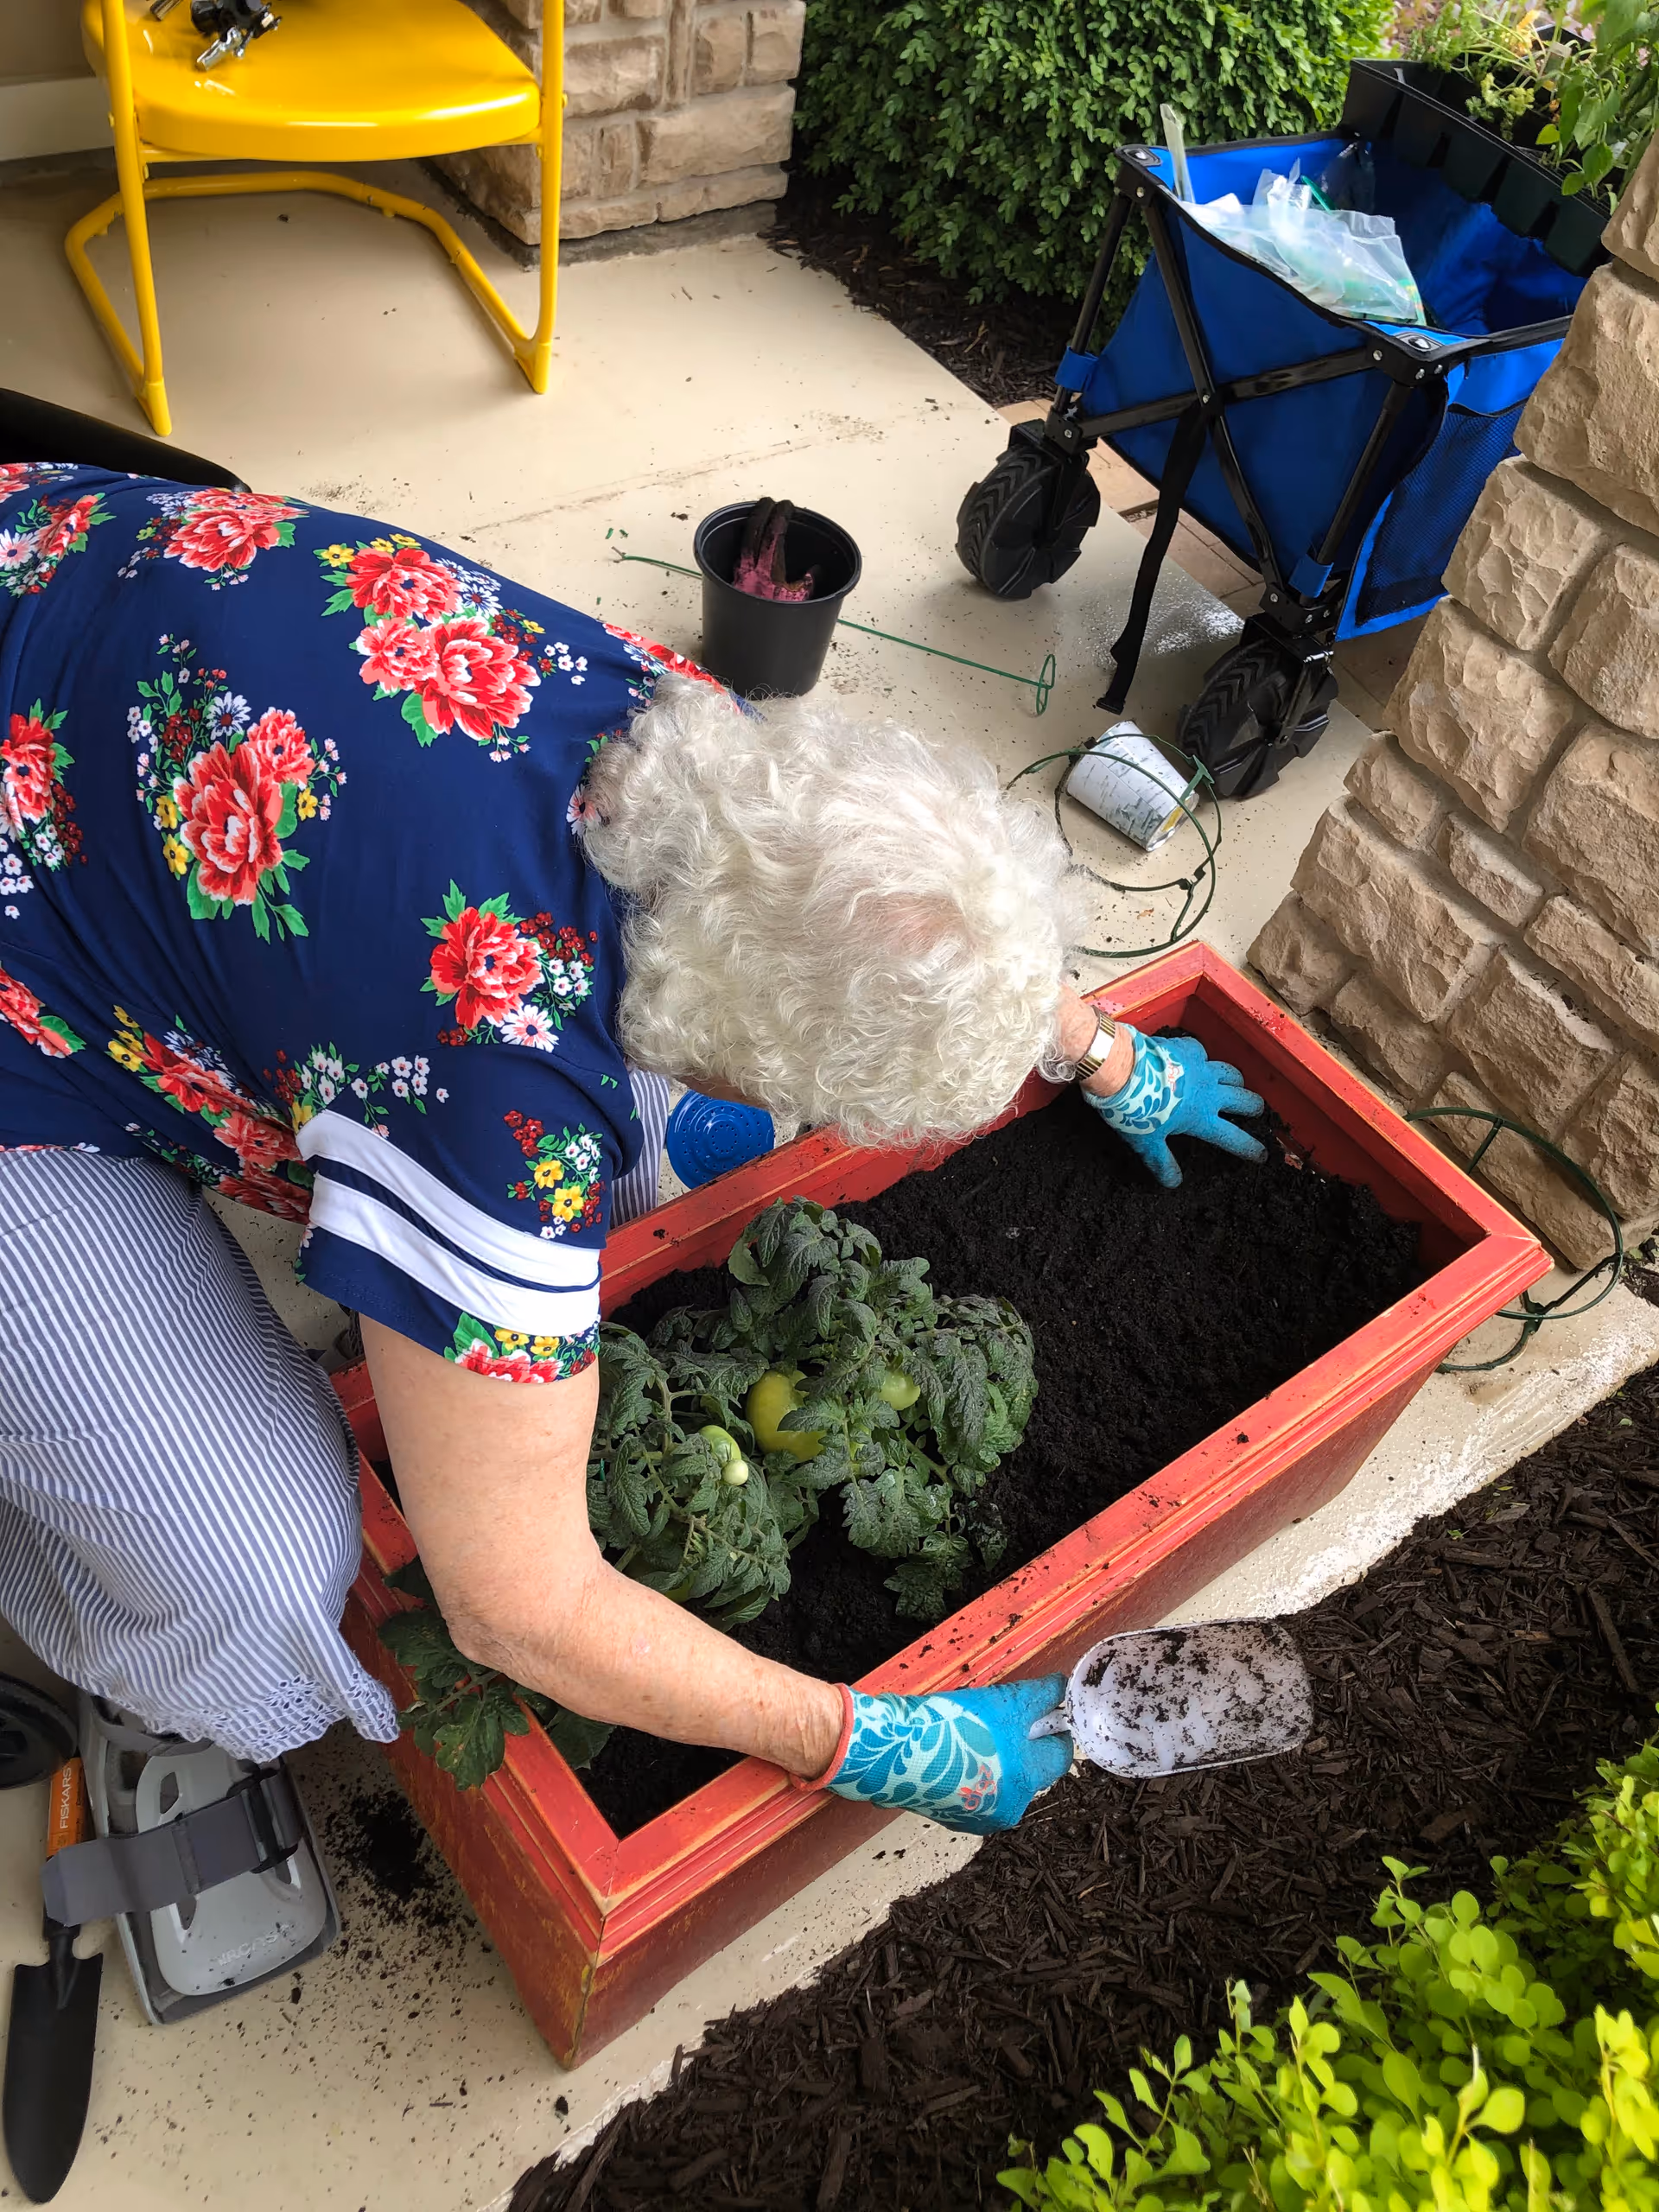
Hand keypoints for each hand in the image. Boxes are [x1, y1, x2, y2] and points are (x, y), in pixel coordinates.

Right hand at [822, 1677, 1070, 1835]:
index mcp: (1027, 1780)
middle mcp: (1010, 1807)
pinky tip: (954, 1754)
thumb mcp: (1002, 1702)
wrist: (894, 1751)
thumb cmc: (952, 1726)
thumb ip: (1037, 1697)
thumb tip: (1061, 1687)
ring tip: (972, 1735)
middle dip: (1022, 1746)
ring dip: (997, 1760)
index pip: (1061, 1755)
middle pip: (1032, 1770)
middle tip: (1000, 1719)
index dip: (1053, 1729)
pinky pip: (976, 1792)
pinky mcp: (954, 1818)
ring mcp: (980, 1817)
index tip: (1042, 1712)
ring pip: (1004, 1781)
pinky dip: (972, 1775)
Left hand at [1083, 1027, 1265, 1188]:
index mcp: (1201, 1118)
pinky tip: (1197, 1059)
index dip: (1249, 1148)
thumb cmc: (1137, 1110)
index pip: (1232, 1138)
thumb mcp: (1147, 1143)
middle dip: (1253, 1107)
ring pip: (1231, 1073)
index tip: (1262, 1155)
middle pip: (1243, 1100)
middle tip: (1254, 1111)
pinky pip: (1202, 1052)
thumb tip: (1173, 1183)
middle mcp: (1209, 1092)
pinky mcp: (1187, 1049)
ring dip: (1236, 1081)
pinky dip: (1202, 1058)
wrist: (1124, 1071)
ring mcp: (1200, 1068)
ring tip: (1235, 1085)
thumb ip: (1162, 1162)